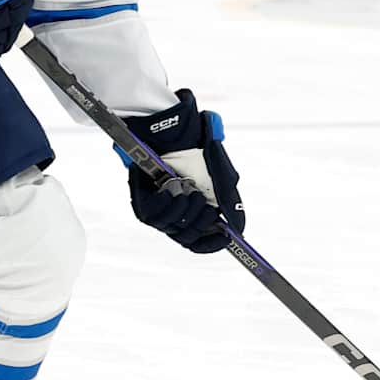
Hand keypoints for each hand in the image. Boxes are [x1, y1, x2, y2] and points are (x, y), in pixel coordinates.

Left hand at [122, 89, 244, 253]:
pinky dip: (166, 204)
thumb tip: (238, 231)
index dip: (211, 244)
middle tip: (205, 202)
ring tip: (191, 190)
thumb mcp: (222, 180)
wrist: (179, 134)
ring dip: (184, 211)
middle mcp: (175, 215)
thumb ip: (229, 204)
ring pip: (170, 228)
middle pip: (186, 238)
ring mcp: (157, 210)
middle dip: (200, 222)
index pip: (199, 241)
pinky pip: (152, 215)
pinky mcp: (141, 201)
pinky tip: (173, 188)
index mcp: (194, 214)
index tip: (225, 239)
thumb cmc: (200, 156)